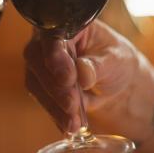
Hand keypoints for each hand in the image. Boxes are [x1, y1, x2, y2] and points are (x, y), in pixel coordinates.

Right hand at [24, 20, 153, 137]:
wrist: (117, 83)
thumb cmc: (117, 61)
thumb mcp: (117, 59)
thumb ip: (99, 64)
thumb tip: (82, 72)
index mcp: (68, 25)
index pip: (52, 35)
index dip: (55, 55)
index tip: (68, 77)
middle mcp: (47, 42)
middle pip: (37, 59)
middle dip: (55, 86)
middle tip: (73, 104)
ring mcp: (41, 64)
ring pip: (35, 83)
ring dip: (54, 105)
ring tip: (75, 123)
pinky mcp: (41, 86)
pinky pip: (42, 100)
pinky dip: (55, 115)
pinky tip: (68, 127)